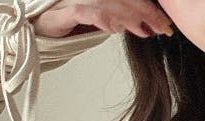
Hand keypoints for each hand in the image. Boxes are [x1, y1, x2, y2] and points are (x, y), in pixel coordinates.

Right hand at [32, 0, 174, 38]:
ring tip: (144, 31)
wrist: (40, 33)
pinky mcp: (65, 10)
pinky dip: (103, 20)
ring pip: (108, 3)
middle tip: (161, 29)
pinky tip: (114, 30)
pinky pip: (88, 12)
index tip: (165, 23)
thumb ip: (118, 19)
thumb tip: (144, 25)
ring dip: (129, 18)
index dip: (148, 8)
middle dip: (145, 12)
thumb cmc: (71, 26)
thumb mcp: (100, 21)